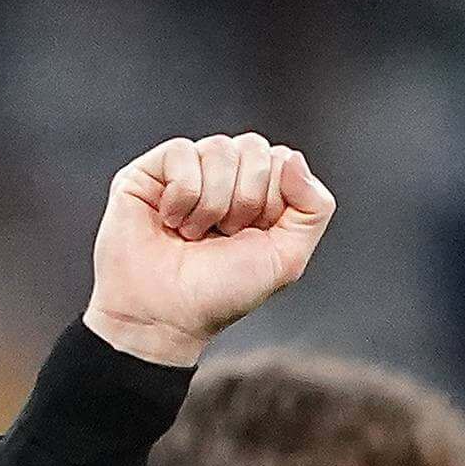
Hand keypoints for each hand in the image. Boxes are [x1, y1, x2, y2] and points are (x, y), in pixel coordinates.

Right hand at [85, 133, 336, 367]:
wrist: (166, 316)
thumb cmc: (221, 293)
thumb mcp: (286, 258)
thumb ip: (313, 208)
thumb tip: (295, 159)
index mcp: (259, 192)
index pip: (283, 160)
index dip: (274, 199)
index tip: (254, 236)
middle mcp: (225, 175)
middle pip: (254, 148)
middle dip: (245, 201)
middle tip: (224, 236)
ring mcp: (188, 169)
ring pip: (219, 149)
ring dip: (213, 204)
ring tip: (194, 235)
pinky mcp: (150, 169)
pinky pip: (182, 152)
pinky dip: (183, 196)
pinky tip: (171, 221)